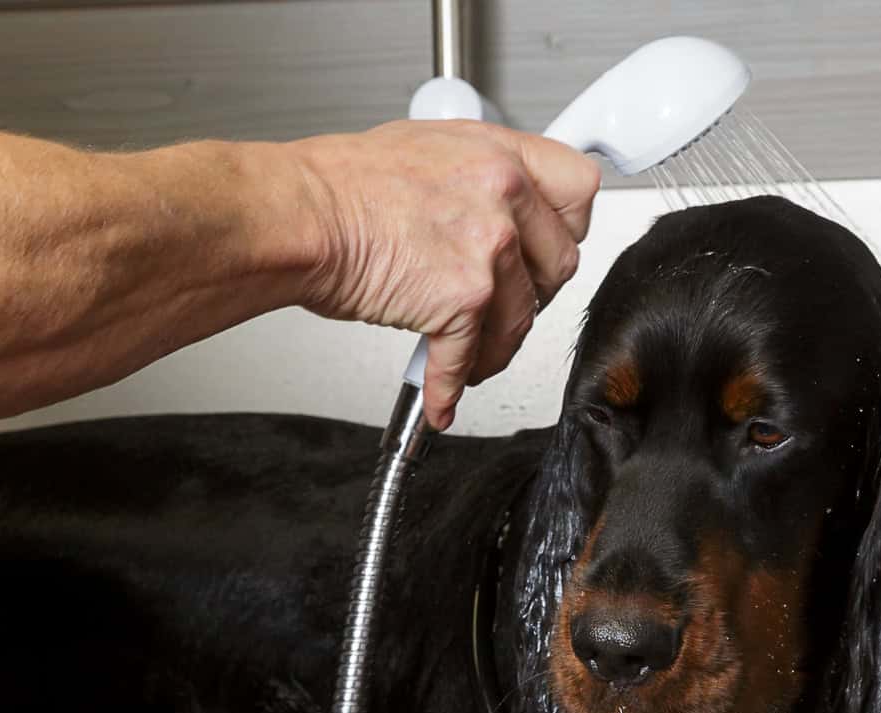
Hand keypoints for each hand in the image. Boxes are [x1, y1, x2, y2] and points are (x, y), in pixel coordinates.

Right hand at [291, 120, 601, 430]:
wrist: (301, 216)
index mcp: (499, 153)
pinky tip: (441, 395)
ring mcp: (488, 248)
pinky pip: (471, 357)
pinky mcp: (463, 300)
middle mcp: (503, 194)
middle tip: (504, 303)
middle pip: (560, 262)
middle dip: (534, 293)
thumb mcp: (427, 150)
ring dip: (495, 346)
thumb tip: (489, 209)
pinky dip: (451, 386)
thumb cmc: (339, 185)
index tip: (549, 247)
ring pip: (521, 320)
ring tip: (469, 355)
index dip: (566, 227)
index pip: (578, 189)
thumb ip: (475, 178)